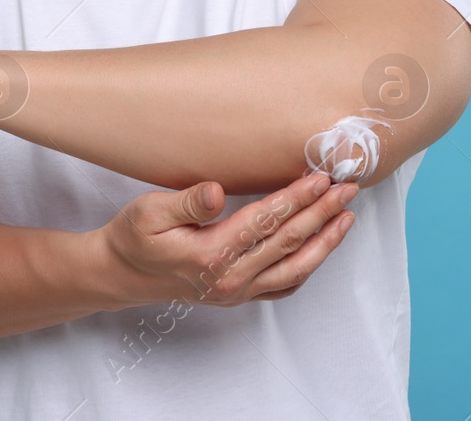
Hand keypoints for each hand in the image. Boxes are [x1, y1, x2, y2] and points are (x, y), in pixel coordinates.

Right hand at [96, 172, 358, 307]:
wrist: (122, 275)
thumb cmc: (134, 237)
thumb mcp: (148, 212)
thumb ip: (185, 201)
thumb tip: (217, 191)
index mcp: (210, 254)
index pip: (265, 221)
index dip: (296, 198)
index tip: (321, 177)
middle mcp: (230, 278)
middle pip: (288, 242)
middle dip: (322, 213)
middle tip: (348, 187)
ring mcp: (237, 291)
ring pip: (294, 268)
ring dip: (325, 241)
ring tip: (347, 216)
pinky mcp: (238, 295)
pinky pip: (284, 285)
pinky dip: (308, 266)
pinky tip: (321, 246)